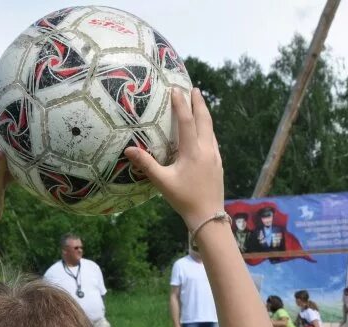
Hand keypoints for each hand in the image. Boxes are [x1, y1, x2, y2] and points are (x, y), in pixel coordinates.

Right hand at [124, 88, 222, 231]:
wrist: (208, 216)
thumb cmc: (184, 199)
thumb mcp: (162, 182)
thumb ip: (146, 164)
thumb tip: (128, 149)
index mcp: (193, 151)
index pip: (187, 121)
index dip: (181, 104)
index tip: (176, 89)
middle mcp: (207, 150)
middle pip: (204, 120)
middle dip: (199, 103)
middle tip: (194, 89)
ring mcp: (215, 157)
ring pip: (211, 130)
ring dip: (205, 115)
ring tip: (199, 105)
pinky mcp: (218, 164)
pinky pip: (213, 141)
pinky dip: (208, 130)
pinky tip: (205, 132)